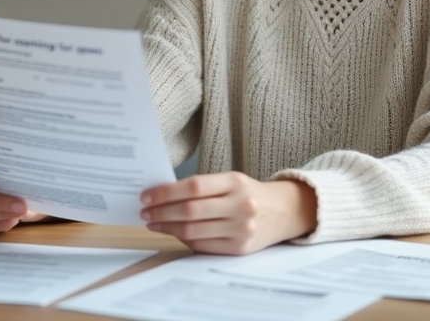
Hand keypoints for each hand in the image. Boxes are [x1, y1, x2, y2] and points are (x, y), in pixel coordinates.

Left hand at [139, 173, 317, 254]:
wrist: (284, 211)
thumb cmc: (249, 194)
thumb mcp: (231, 181)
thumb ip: (202, 187)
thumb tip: (162, 195)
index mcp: (235, 182)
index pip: (193, 186)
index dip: (165, 192)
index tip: (147, 196)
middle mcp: (240, 205)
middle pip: (190, 210)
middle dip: (161, 212)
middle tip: (145, 212)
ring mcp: (241, 229)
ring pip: (193, 230)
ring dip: (168, 228)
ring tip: (154, 223)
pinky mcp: (240, 248)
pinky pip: (203, 245)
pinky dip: (184, 239)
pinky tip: (174, 232)